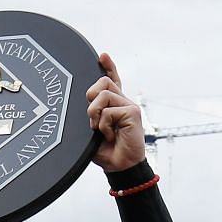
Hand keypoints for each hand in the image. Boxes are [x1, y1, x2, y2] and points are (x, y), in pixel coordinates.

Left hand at [85, 54, 146, 171]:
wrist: (120, 166)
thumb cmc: (106, 151)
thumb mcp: (93, 130)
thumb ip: (92, 114)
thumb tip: (89, 101)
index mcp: (113, 105)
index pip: (112, 81)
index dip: (108, 66)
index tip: (102, 55)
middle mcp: (122, 102)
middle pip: (102, 82)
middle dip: (90, 98)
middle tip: (92, 118)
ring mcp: (129, 106)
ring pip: (103, 95)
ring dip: (95, 114)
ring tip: (100, 130)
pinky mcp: (133, 112)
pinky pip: (109, 111)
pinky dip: (103, 125)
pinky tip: (110, 135)